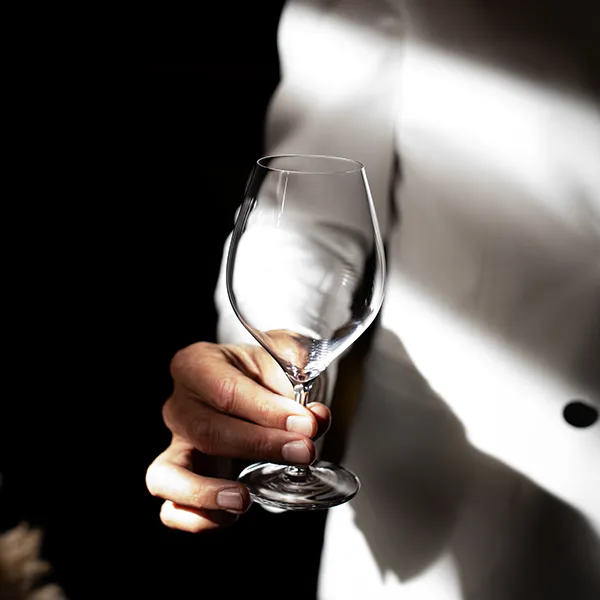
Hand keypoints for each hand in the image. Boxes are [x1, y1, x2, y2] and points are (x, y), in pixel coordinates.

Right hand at [145, 342, 330, 532]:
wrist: (256, 383)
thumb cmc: (264, 371)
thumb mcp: (283, 361)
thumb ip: (300, 385)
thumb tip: (315, 419)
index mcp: (197, 364)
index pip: (225, 391)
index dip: (266, 411)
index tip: (305, 424)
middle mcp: (179, 404)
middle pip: (206, 430)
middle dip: (258, 446)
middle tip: (302, 452)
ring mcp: (175, 444)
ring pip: (169, 474)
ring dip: (207, 492)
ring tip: (244, 500)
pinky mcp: (180, 479)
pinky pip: (170, 508)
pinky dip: (195, 519)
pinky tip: (230, 515)